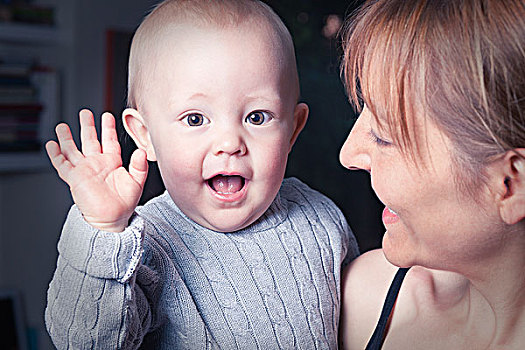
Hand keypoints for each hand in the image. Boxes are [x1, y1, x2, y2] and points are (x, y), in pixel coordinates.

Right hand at [46, 109, 147, 231]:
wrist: (113, 219)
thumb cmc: (125, 203)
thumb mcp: (137, 182)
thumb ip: (139, 166)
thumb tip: (141, 151)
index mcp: (112, 162)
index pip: (109, 140)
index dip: (108, 128)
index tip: (107, 115)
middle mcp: (97, 163)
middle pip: (89, 140)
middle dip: (87, 126)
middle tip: (84, 112)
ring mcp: (84, 170)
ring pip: (73, 150)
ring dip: (67, 138)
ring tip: (62, 126)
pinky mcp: (75, 179)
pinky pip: (62, 164)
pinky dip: (56, 154)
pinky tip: (51, 144)